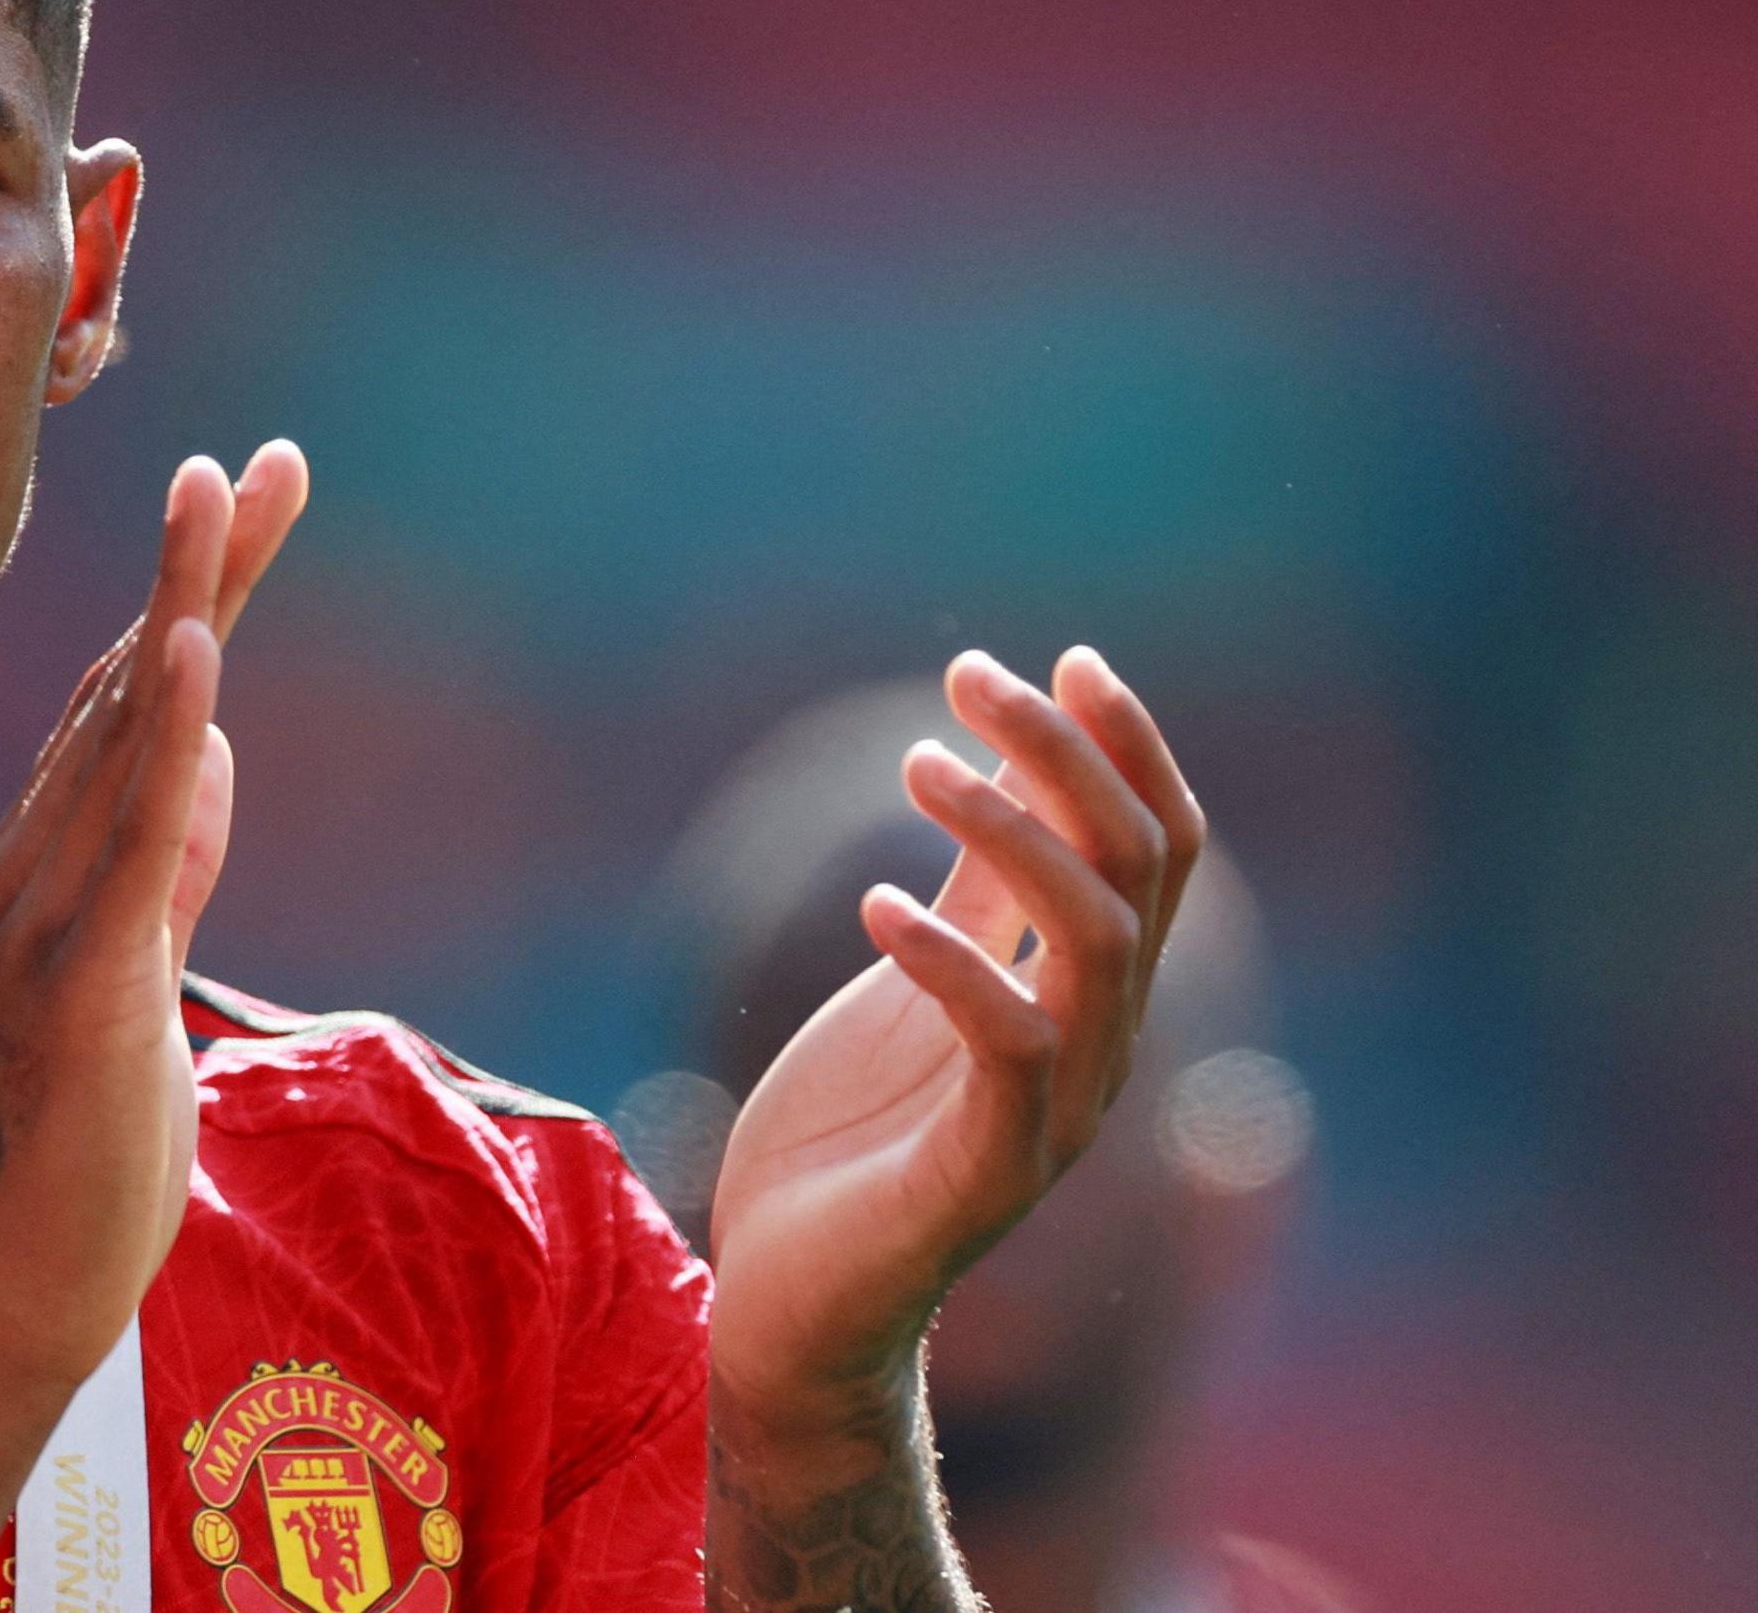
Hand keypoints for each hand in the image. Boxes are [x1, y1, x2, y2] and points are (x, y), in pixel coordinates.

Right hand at [0, 440, 307, 1393]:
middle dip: (206, 567)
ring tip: (225, 492)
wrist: (13, 1296)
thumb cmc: (84, 1159)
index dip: (196, 595)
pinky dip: (163, 737)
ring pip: (126, 735)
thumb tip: (218, 755)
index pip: (132, 703)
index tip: (251, 496)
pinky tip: (194, 650)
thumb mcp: (143, 981)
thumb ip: (175, 869)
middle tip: (265, 459)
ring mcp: (51, 918)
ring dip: (183, 605)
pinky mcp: (85, 981)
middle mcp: (39, 869)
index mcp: (53, 869)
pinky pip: (135, 839)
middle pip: (132, 687)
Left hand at [705, 646, 1204, 1451]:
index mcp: (1089, 998)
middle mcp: (1098, 1047)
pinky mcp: (987, 1171)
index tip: (1067, 656)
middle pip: (1139, 871)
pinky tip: (874, 903)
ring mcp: (1055, 1112)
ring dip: (1011, 835)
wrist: (799, 1301)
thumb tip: (1005, 768)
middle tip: (970, 675)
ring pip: (1096, 942)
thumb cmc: (858, 1136)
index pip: (1159, 850)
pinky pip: (1006, 1045)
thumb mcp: (919, 983)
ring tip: (919, 764)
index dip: (1128, 749)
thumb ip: (978, 897)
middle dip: (1068, 755)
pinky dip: (948, 959)